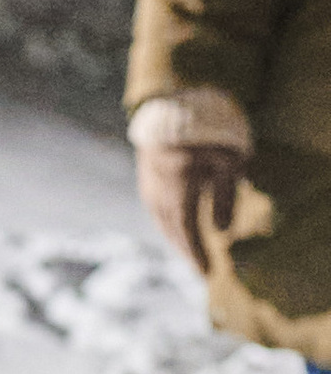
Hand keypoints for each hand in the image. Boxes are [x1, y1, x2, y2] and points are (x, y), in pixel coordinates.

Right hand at [136, 135, 244, 273]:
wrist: (172, 100)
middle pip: (172, 232)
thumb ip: (227, 196)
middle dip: (186, 250)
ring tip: (187, 249)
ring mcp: (148, 185)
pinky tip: (175, 224)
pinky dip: (168, 222)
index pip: (188, 231)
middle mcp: (159, 193)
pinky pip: (156, 209)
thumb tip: (222, 232)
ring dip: (175, 239)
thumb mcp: (227, 159)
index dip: (197, 254)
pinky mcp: (146, 177)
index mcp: (179, 189)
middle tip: (198, 266)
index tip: (207, 274)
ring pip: (161, 222)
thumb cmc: (207, 128)